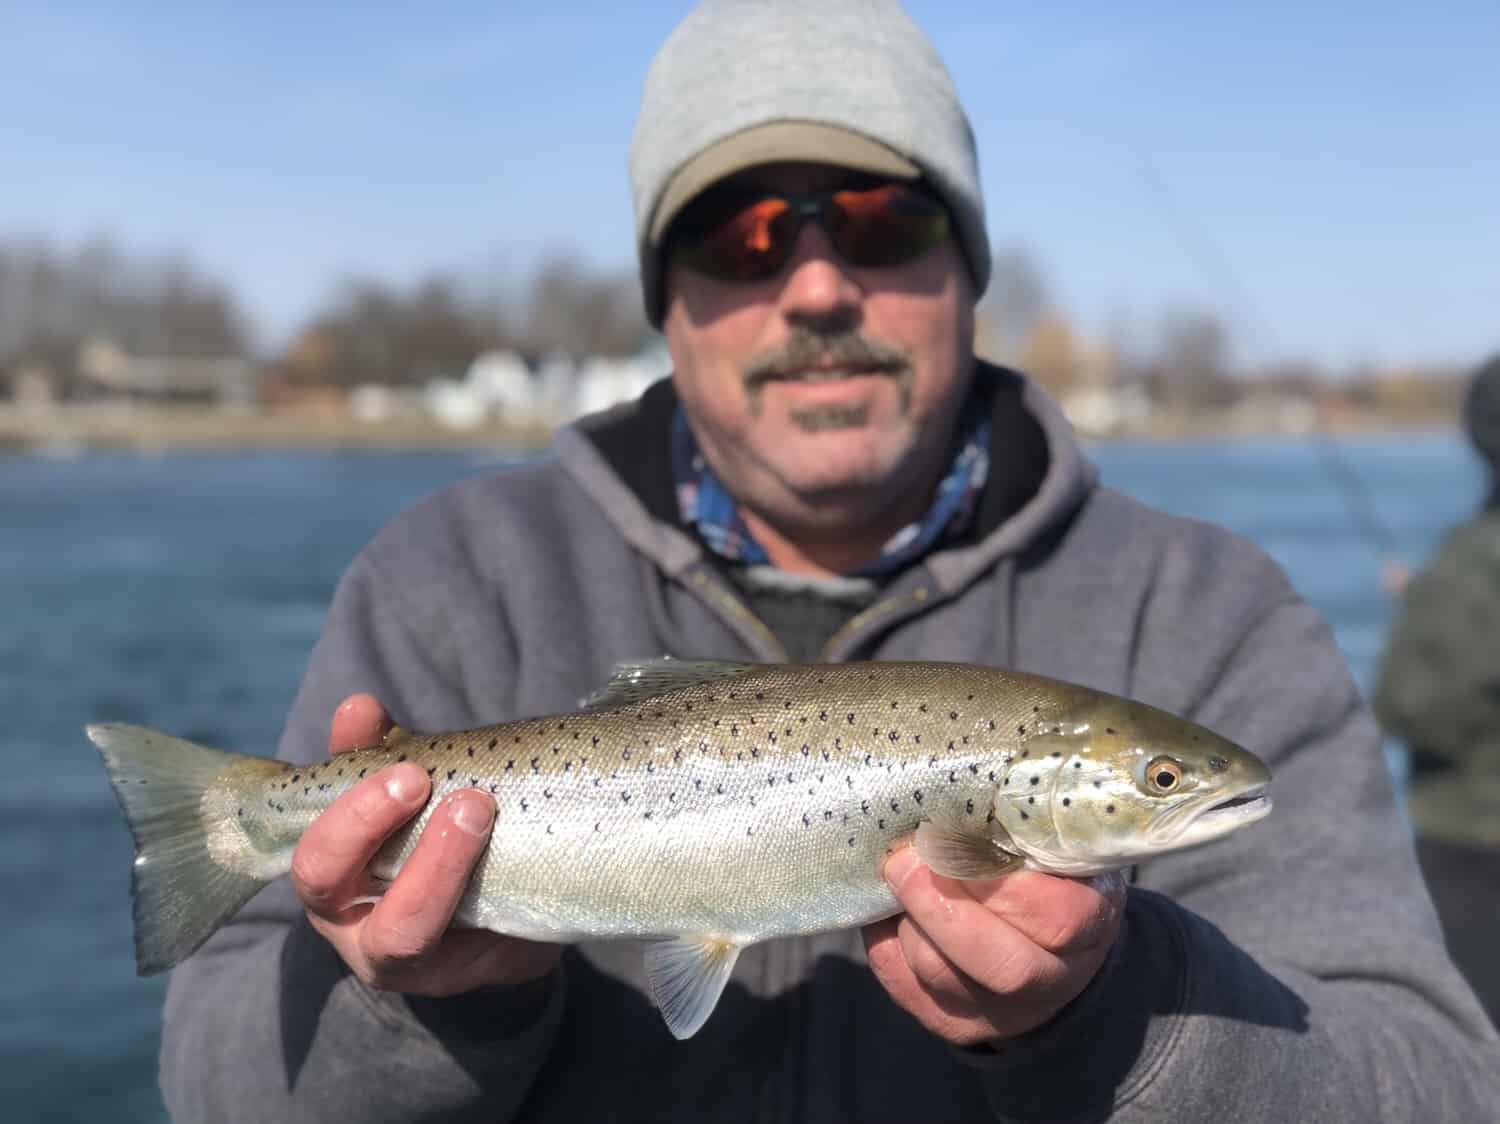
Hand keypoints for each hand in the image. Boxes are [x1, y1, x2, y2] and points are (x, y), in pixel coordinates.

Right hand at [290, 693, 561, 996]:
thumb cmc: (432, 838)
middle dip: (390, 839)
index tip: (409, 769)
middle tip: (443, 787)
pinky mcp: (478, 971)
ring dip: (443, 867)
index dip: (354, 813)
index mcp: (335, 885)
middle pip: (347, 901)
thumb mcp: (405, 794)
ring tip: (482, 811)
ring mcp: (421, 963)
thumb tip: (358, 709)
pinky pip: (489, 947)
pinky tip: (537, 852)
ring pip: (410, 935)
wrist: (499, 910)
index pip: (317, 859)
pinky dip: (510, 897)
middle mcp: (362, 933)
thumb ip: (379, 753)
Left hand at [863, 846, 1124, 1046]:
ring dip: (908, 920)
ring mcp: (1003, 1012)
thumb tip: (961, 788)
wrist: (1052, 947)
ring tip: (898, 874)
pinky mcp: (954, 1023)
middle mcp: (1052, 980)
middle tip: (903, 859)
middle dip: (940, 907)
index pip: (1053, 918)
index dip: (995, 882)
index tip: (950, 837)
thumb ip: (1024, 825)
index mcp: (1089, 925)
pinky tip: (890, 907)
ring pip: (941, 977)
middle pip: (999, 964)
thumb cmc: (1047, 873)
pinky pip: (904, 986)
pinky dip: (885, 941)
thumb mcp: (1054, 842)